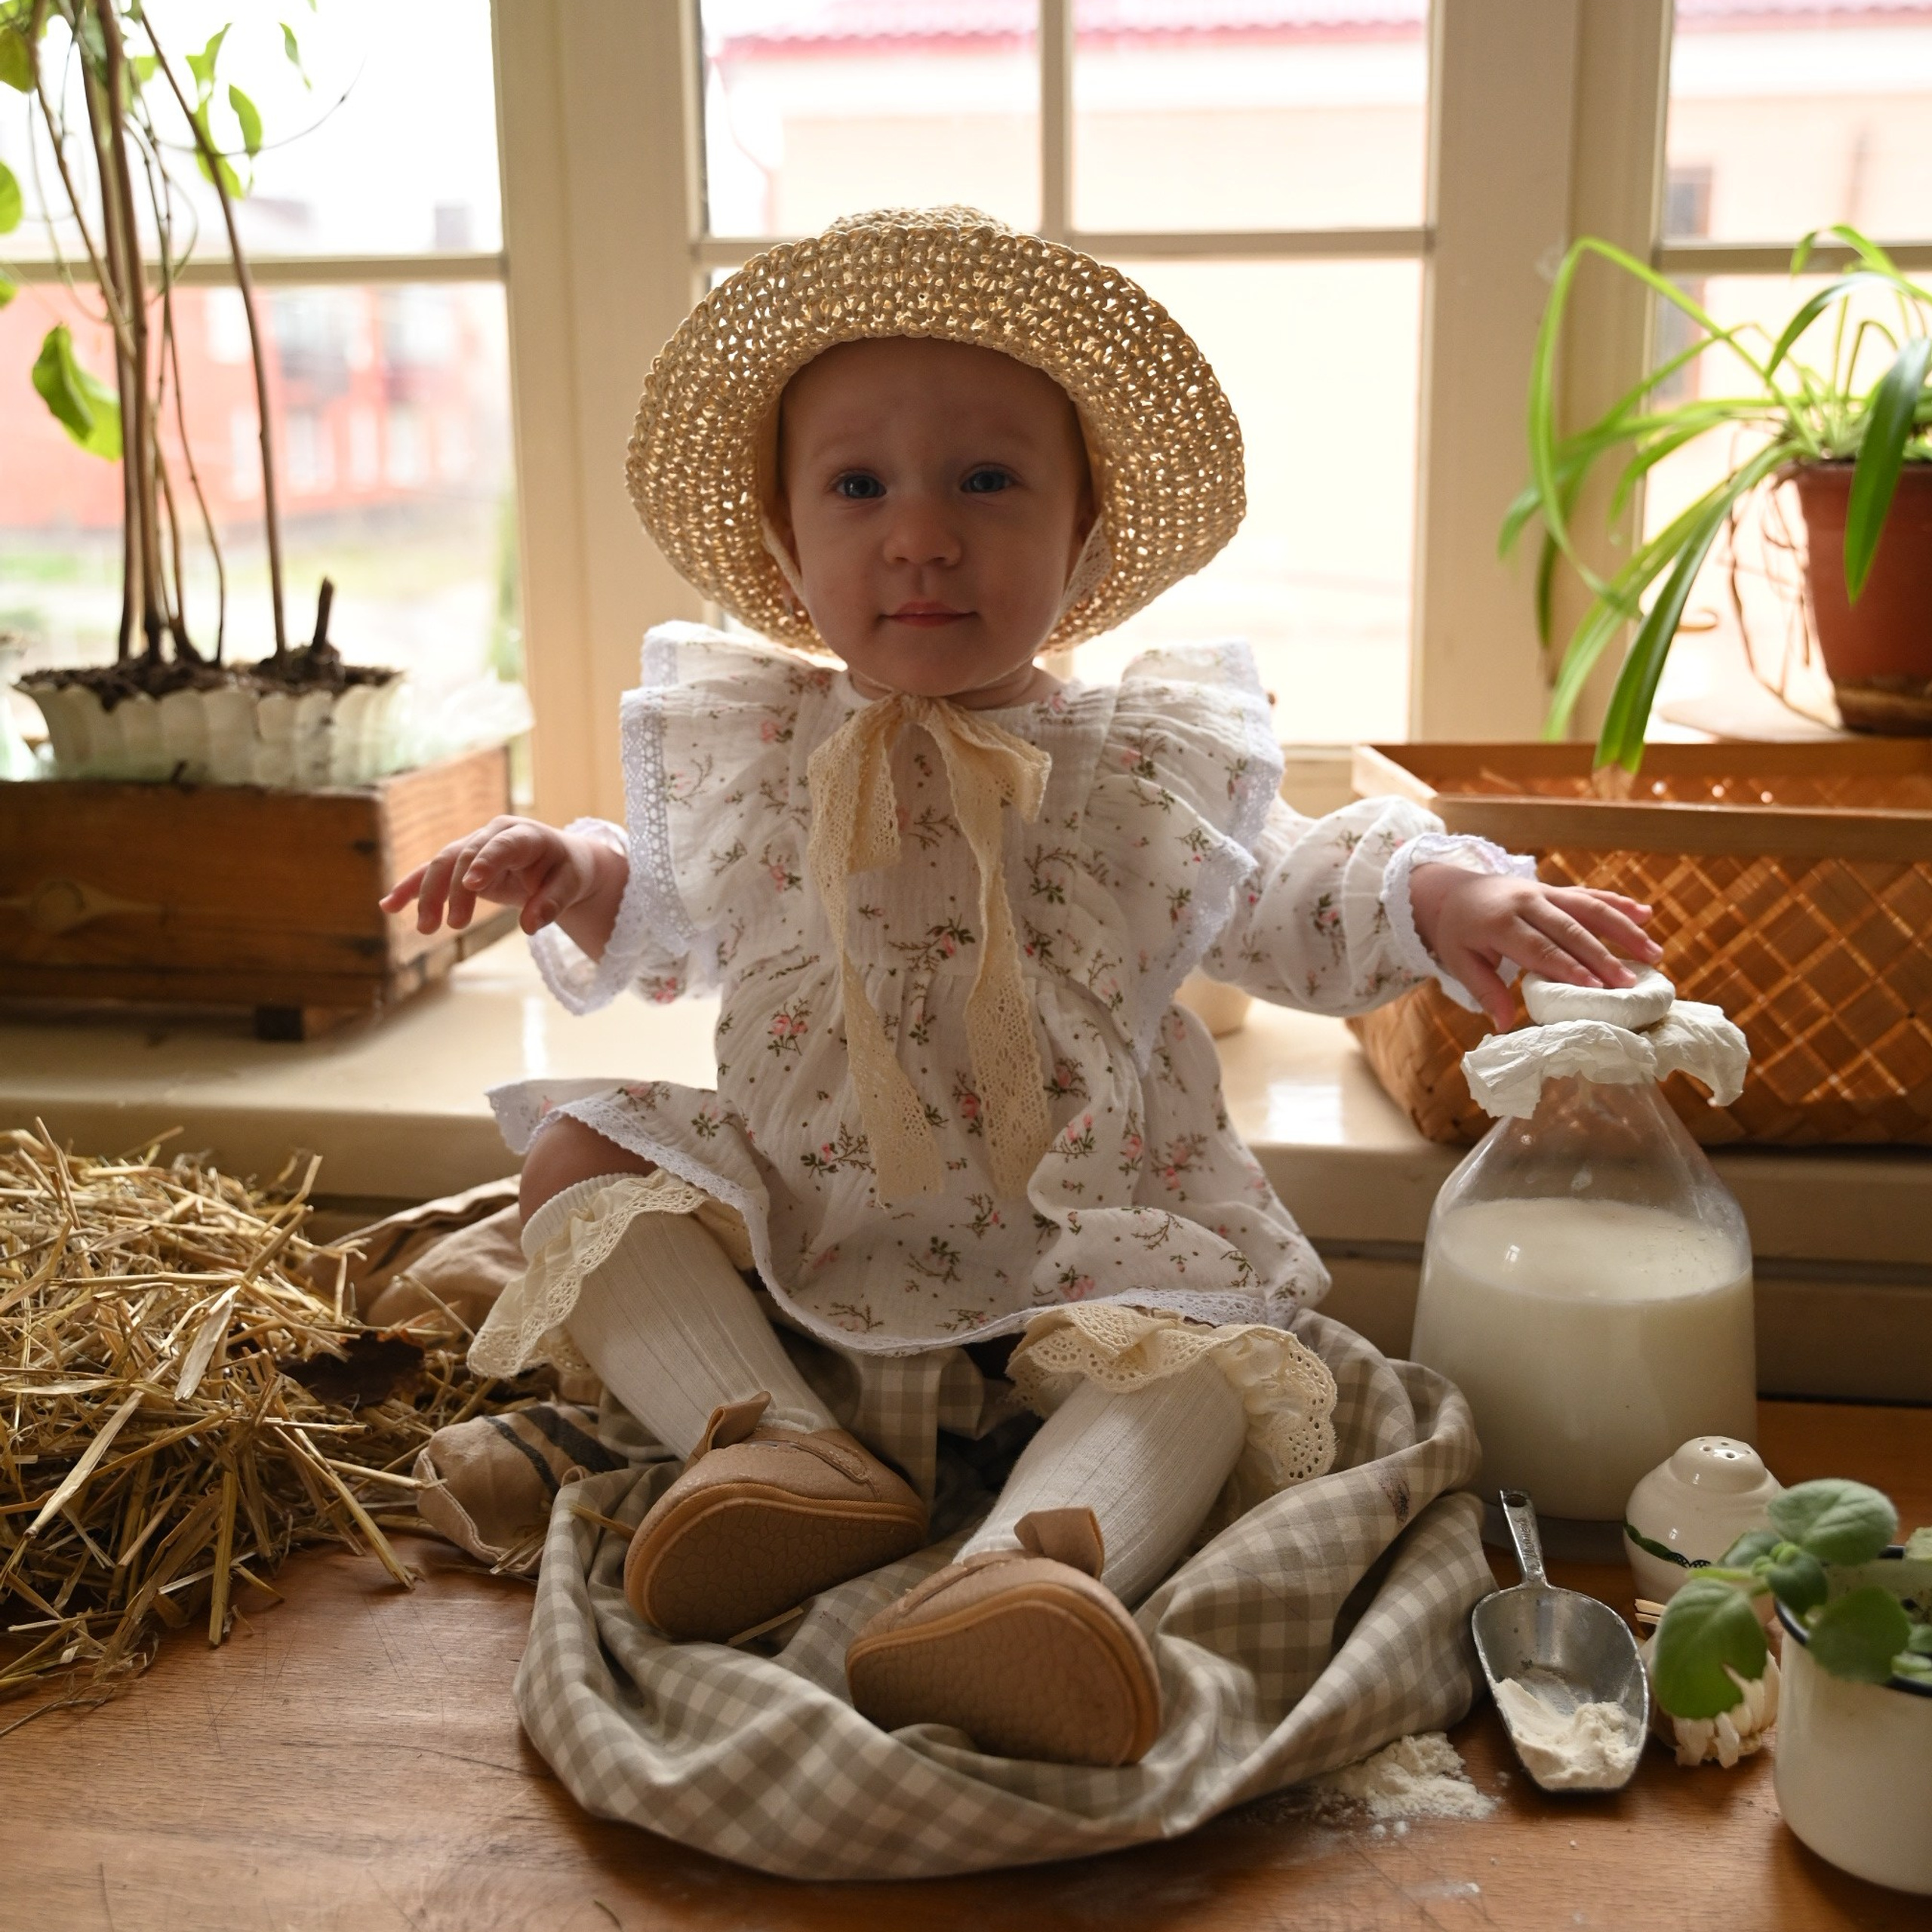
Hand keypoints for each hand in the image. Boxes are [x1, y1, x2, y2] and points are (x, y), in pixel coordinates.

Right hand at [380, 815, 625, 947]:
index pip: (501, 845)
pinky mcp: (461, 863)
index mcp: (523, 834)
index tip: (473, 885)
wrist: (560, 862)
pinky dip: (411, 888)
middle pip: (464, 857)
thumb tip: (530, 927)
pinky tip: (388, 906)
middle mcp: (493, 834)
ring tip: (425, 928)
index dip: (486, 862)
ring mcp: (473, 846)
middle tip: (454, 926)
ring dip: (428, 895)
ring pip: (442, 865)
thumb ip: (553, 903)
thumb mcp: (572, 885)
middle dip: (455, 890)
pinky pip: (432, 873)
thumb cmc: (568, 871)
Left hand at [1408, 865, 1660, 1030]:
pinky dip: (1618, 903)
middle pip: (1570, 930)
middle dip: (1602, 957)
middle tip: (1629, 982)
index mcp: (1500, 922)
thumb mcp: (1460, 962)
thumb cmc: (1459, 933)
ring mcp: (1544, 892)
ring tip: (1653, 954)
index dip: (1569, 968)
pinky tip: (1646, 915)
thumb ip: (1485, 991)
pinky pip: (1589, 894)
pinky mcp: (1555, 889)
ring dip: (1623, 930)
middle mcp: (1526, 901)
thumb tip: (1503, 1026)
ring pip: (1589, 908)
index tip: (1596, 989)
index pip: (1539, 948)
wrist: (1451, 890)